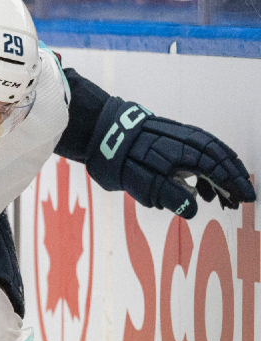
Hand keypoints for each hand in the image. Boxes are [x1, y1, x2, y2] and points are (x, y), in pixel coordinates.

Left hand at [86, 97, 256, 218]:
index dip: (233, 184)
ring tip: (219, 199)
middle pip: (219, 157)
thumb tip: (192, 210)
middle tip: (240, 198)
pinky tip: (197, 186)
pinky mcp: (167, 135)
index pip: (217, 168)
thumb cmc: (117, 159)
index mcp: (182, 152)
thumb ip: (168, 195)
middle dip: (232, 179)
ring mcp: (177, 135)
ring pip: (208, 153)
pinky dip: (203, 166)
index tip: (245, 198)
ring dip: (218, 174)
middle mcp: (184, 141)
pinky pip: (195, 149)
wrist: (96, 129)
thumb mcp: (139, 183)